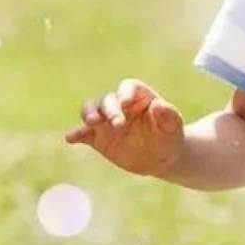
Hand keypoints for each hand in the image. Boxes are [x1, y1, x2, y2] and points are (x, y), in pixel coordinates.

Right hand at [65, 79, 185, 176]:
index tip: (126, 104)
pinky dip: (76, 134)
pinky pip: (84, 133)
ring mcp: (106, 121)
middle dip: (111, 110)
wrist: (161, 157)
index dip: (126, 93)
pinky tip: (71, 137)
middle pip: (109, 100)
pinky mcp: (98, 138)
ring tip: (91, 122)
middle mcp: (119, 105)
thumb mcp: (174, 127)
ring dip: (88, 114)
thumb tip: (159, 105)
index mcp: (138, 96)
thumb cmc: (169, 136)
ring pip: (91, 110)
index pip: (129, 87)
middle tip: (119, 125)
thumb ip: (169, 115)